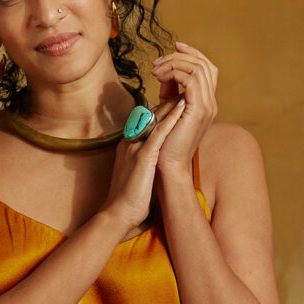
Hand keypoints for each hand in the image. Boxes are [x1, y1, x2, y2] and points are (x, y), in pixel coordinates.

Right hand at [100, 98, 185, 228]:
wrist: (117, 214)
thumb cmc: (128, 198)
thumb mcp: (134, 172)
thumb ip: (142, 160)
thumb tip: (155, 158)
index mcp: (128, 145)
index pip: (146, 121)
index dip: (161, 110)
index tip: (174, 101)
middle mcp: (130, 141)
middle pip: (150, 115)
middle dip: (167, 102)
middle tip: (182, 89)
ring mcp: (135, 147)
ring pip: (154, 119)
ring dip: (170, 103)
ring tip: (185, 90)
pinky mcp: (143, 157)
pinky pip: (158, 132)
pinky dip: (171, 118)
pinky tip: (181, 107)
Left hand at [150, 41, 218, 169]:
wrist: (168, 165)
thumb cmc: (164, 143)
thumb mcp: (168, 111)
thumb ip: (169, 94)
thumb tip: (163, 78)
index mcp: (206, 102)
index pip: (207, 68)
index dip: (192, 54)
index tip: (174, 47)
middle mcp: (210, 103)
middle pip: (204, 64)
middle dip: (180, 55)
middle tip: (158, 60)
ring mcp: (207, 106)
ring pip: (197, 68)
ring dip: (173, 63)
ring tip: (155, 69)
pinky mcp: (198, 110)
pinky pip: (190, 79)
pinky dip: (173, 73)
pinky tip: (158, 78)